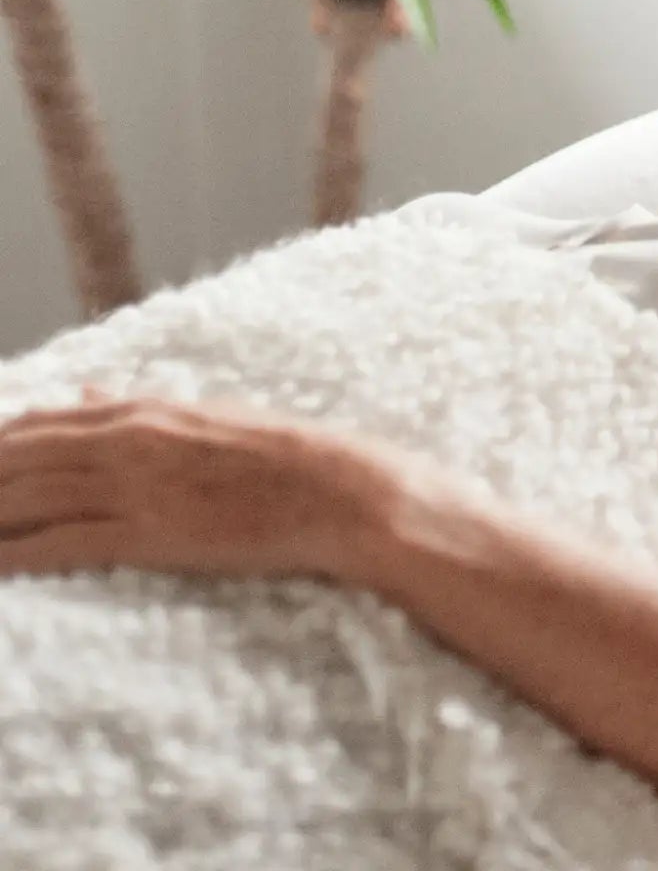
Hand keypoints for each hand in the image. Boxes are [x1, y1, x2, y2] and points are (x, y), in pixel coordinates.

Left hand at [0, 384, 402, 582]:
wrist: (337, 492)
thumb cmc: (280, 456)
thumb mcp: (206, 416)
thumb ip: (138, 406)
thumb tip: (84, 389)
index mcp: (145, 411)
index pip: (42, 423)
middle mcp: (130, 442)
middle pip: (21, 459)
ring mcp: (137, 488)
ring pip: (28, 499)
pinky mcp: (148, 534)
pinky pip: (60, 545)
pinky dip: (13, 555)